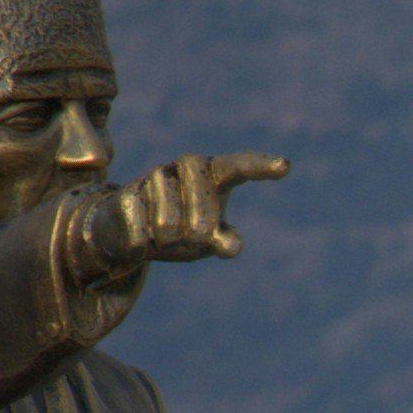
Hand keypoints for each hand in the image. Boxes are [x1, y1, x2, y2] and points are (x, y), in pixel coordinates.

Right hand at [83, 151, 289, 275]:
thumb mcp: (208, 239)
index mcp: (215, 175)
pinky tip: (142, 238)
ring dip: (169, 240)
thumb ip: (223, 239)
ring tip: (165, 236)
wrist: (127, 231)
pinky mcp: (127, 193)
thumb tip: (231, 245)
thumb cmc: (181, 232)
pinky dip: (144, 243)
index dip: (261, 167)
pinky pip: (141, 230)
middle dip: (199, 231)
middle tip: (195, 238)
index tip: (285, 167)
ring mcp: (156, 177)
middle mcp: (187, 167)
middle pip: (203, 208)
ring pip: (169, 223)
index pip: (240, 166)